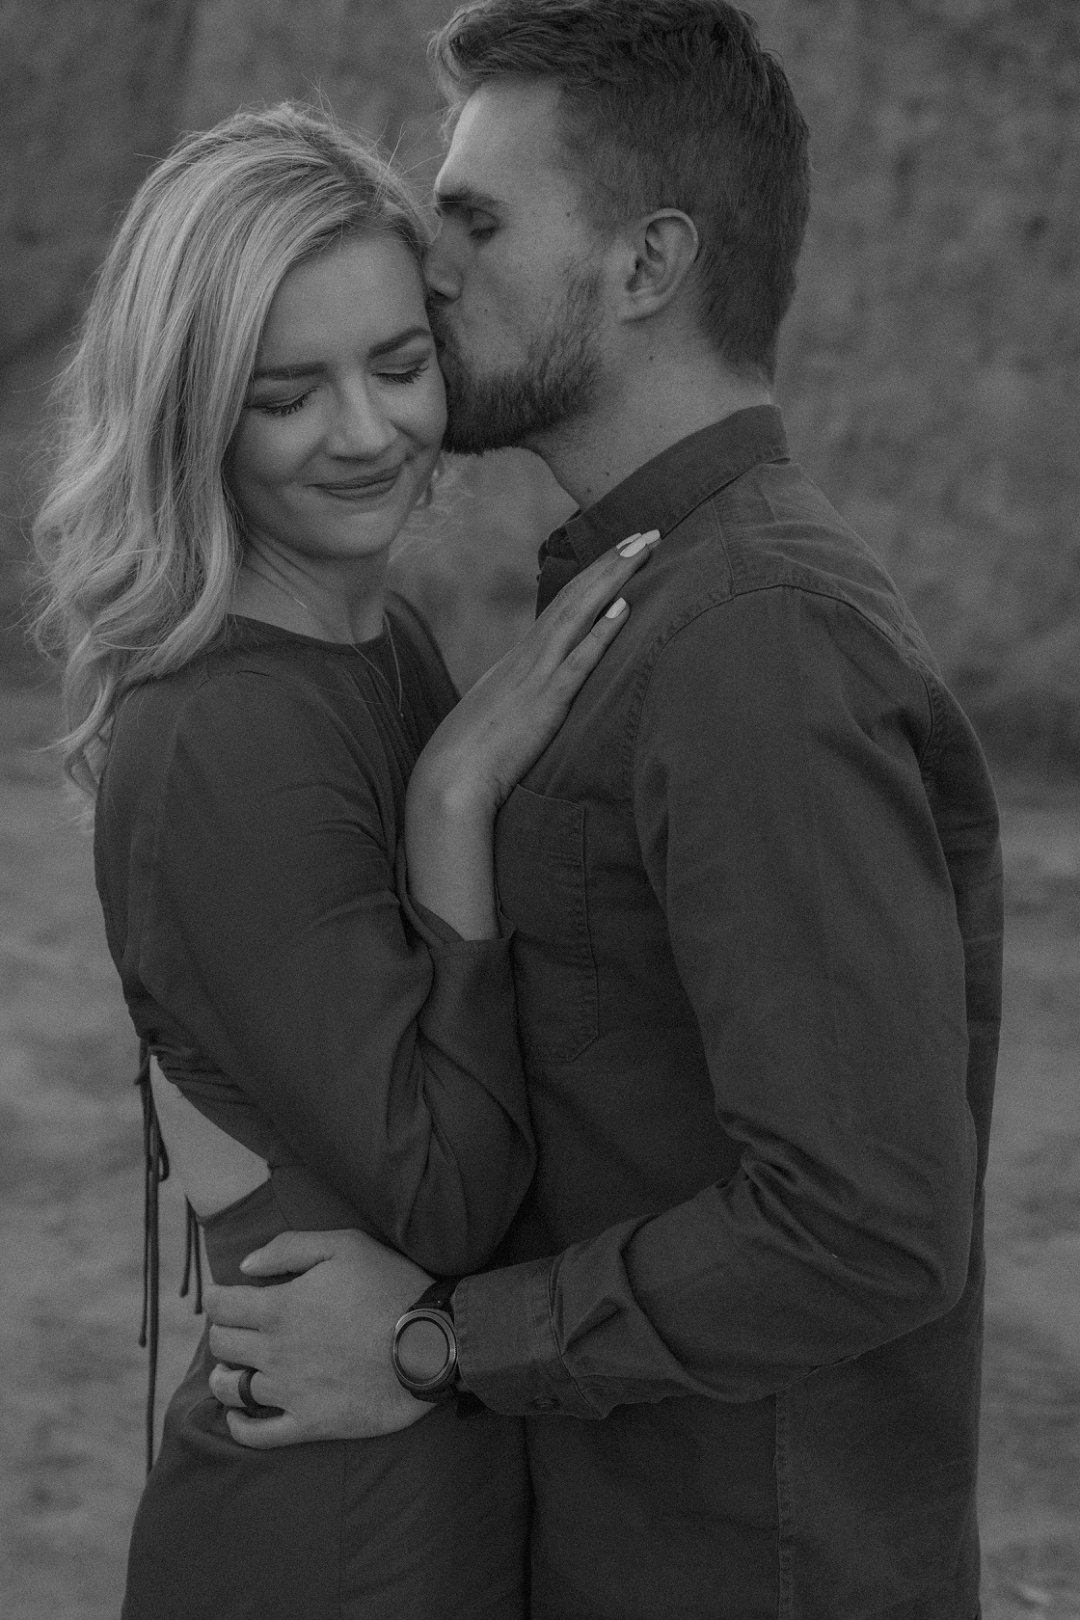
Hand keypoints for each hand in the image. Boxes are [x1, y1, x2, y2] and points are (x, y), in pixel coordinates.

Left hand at [204, 1229, 433, 1447]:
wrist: (428, 1344)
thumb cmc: (389, 1287)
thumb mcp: (344, 1246)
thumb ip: (288, 1249)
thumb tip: (244, 1267)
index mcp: (279, 1307)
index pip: (221, 1305)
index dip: (217, 1298)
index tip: (226, 1296)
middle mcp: (275, 1351)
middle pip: (222, 1344)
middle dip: (223, 1331)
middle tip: (238, 1327)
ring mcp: (290, 1391)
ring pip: (231, 1389)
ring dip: (224, 1376)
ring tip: (232, 1369)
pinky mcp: (309, 1423)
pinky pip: (257, 1435)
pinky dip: (239, 1426)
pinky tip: (240, 1416)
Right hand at [411, 528, 660, 811]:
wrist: (446, 782)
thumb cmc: (472, 757)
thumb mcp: (503, 715)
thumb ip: (525, 698)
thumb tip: (541, 694)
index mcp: (521, 659)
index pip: (565, 604)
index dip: (595, 575)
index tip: (624, 549)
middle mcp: (530, 656)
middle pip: (577, 595)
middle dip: (613, 560)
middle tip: (648, 530)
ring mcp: (537, 676)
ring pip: (580, 614)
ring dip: (613, 578)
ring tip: (644, 547)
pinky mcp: (545, 705)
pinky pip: (578, 662)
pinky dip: (601, 632)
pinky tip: (624, 607)